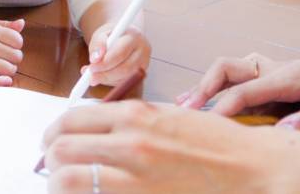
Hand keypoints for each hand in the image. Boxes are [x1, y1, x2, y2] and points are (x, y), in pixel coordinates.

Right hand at [0, 17, 24, 86]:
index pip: (17, 39)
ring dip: (10, 70)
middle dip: (15, 58)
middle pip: (15, 56)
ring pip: (7, 68)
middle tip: (8, 57)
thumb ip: (6, 24)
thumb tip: (22, 23)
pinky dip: (0, 82)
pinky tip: (6, 81)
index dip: (18, 44)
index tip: (11, 46)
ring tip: (4, 67)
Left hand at [42, 101, 281, 192]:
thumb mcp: (165, 115)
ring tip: (65, 185)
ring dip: (60, 182)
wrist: (248, 166)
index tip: (53, 143)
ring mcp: (134, 177)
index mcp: (135, 114)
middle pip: (61, 150)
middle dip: (51, 160)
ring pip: (66, 180)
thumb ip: (125, 120)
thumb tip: (86, 130)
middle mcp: (130, 143)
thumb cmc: (211, 142)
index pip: (70, 120)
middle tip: (54, 166)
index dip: (54, 133)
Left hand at [84, 24, 150, 85]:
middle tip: (91, 77)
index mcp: (134, 36)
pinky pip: (126, 82)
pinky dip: (112, 82)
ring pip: (126, 78)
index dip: (105, 63)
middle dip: (106, 75)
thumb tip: (95, 59)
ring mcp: (144, 62)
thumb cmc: (112, 35)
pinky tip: (104, 76)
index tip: (92, 68)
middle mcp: (143, 50)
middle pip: (126, 68)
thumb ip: (98, 44)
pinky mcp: (142, 73)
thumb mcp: (102, 33)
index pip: (121, 53)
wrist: (123, 36)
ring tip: (94, 77)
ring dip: (108, 80)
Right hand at [177, 45, 299, 129]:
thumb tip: (280, 134)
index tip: (204, 123)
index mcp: (290, 77)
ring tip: (187, 104)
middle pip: (229, 69)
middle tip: (184, 108)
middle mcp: (277, 70)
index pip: (246, 90)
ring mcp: (278, 73)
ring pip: (234, 71)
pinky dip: (226, 89)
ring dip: (210, 84)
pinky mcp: (282, 80)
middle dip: (204, 85)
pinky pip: (246, 80)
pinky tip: (216, 103)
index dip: (222, 106)